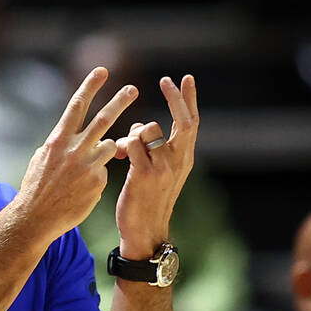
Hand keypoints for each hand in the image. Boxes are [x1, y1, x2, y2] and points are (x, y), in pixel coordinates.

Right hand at [16, 67, 136, 241]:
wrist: (36, 217)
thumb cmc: (37, 187)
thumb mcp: (43, 157)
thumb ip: (63, 143)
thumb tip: (74, 133)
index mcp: (58, 138)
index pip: (77, 105)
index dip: (90, 85)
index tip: (103, 71)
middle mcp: (73, 148)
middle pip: (103, 119)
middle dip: (119, 102)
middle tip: (133, 89)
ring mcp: (87, 165)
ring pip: (109, 146)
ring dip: (107, 150)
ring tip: (85, 167)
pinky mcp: (97, 181)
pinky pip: (104, 173)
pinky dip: (96, 178)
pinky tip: (82, 191)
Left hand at [113, 75, 198, 258]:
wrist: (145, 231)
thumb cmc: (148, 201)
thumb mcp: (159, 173)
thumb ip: (154, 148)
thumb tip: (139, 127)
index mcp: (184, 159)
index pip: (191, 122)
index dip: (189, 99)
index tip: (186, 79)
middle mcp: (179, 160)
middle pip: (183, 120)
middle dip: (175, 97)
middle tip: (167, 80)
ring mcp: (163, 167)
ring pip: (148, 128)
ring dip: (133, 132)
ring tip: (126, 151)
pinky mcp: (145, 173)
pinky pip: (131, 142)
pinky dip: (122, 144)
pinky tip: (119, 157)